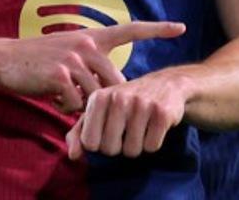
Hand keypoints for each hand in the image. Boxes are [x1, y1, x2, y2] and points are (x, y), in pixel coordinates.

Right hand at [0, 21, 184, 112]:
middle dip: (105, 98)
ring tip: (60, 93)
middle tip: (79, 97)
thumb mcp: (69, 54)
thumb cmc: (39, 61)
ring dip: (80, 103)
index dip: (157, 29)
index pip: (130, 30)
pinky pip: (76, 103)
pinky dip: (65, 107)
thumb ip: (92, 65)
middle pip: (117, 82)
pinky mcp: (60, 74)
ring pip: (96, 95)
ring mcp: (74, 58)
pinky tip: (51, 95)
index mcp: (92, 37)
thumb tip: (113, 90)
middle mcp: (87, 43)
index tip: (181, 27)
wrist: (5, 60)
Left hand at [66, 70, 189, 159]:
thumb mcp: (99, 110)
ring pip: (132, 151)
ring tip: (140, 127)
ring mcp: (141, 104)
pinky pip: (152, 147)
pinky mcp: (162, 113)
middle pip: (111, 149)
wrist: (165, 84)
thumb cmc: (126, 101)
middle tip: (126, 130)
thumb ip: (80, 132)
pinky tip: (153, 126)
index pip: (90, 143)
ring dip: (137, 145)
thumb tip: (73, 156)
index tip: (108, 132)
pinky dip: (153, 142)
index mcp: (98, 98)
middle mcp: (118, 99)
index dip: (100, 144)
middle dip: (119, 146)